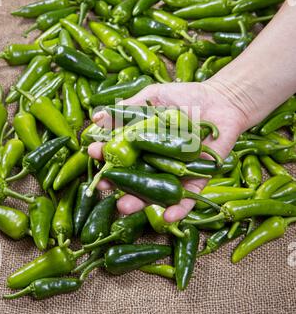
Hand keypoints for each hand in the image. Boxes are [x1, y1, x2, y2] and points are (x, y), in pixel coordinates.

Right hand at [88, 80, 248, 221]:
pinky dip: (180, 209)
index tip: (93, 153)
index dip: (104, 155)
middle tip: (104, 187)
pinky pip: (188, 199)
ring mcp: (175, 173)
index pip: (118, 154)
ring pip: (155, 192)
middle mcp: (155, 162)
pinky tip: (169, 216)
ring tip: (125, 207)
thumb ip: (128, 108)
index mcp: (141, 144)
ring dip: (139, 203)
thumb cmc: (185, 97)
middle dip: (116, 185)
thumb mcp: (153, 97)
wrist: (221, 100)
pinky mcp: (197, 180)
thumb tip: (97, 117)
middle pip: (132, 178)